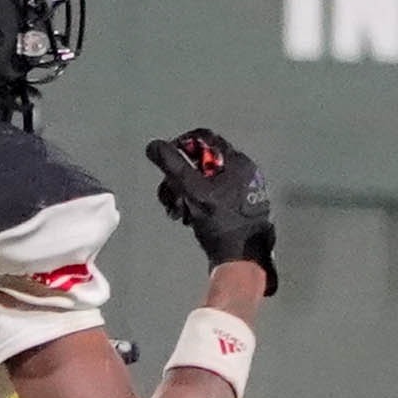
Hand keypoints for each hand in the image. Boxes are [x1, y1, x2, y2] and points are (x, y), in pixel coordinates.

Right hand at [145, 127, 277, 289]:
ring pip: (204, 181)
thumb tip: (153, 146)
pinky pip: (212, 196)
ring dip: (183, 192)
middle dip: (178, 177)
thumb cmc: (220, 222)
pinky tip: (187, 219)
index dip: (180, 145)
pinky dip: (196, 203)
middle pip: (201, 161)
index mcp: (238, 162)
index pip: (204, 137)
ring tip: (176, 211)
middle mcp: (244, 173)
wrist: (242, 260)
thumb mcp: (192, 190)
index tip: (166, 164)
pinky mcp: (238, 209)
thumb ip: (172, 165)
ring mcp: (242, 191)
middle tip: (168, 194)